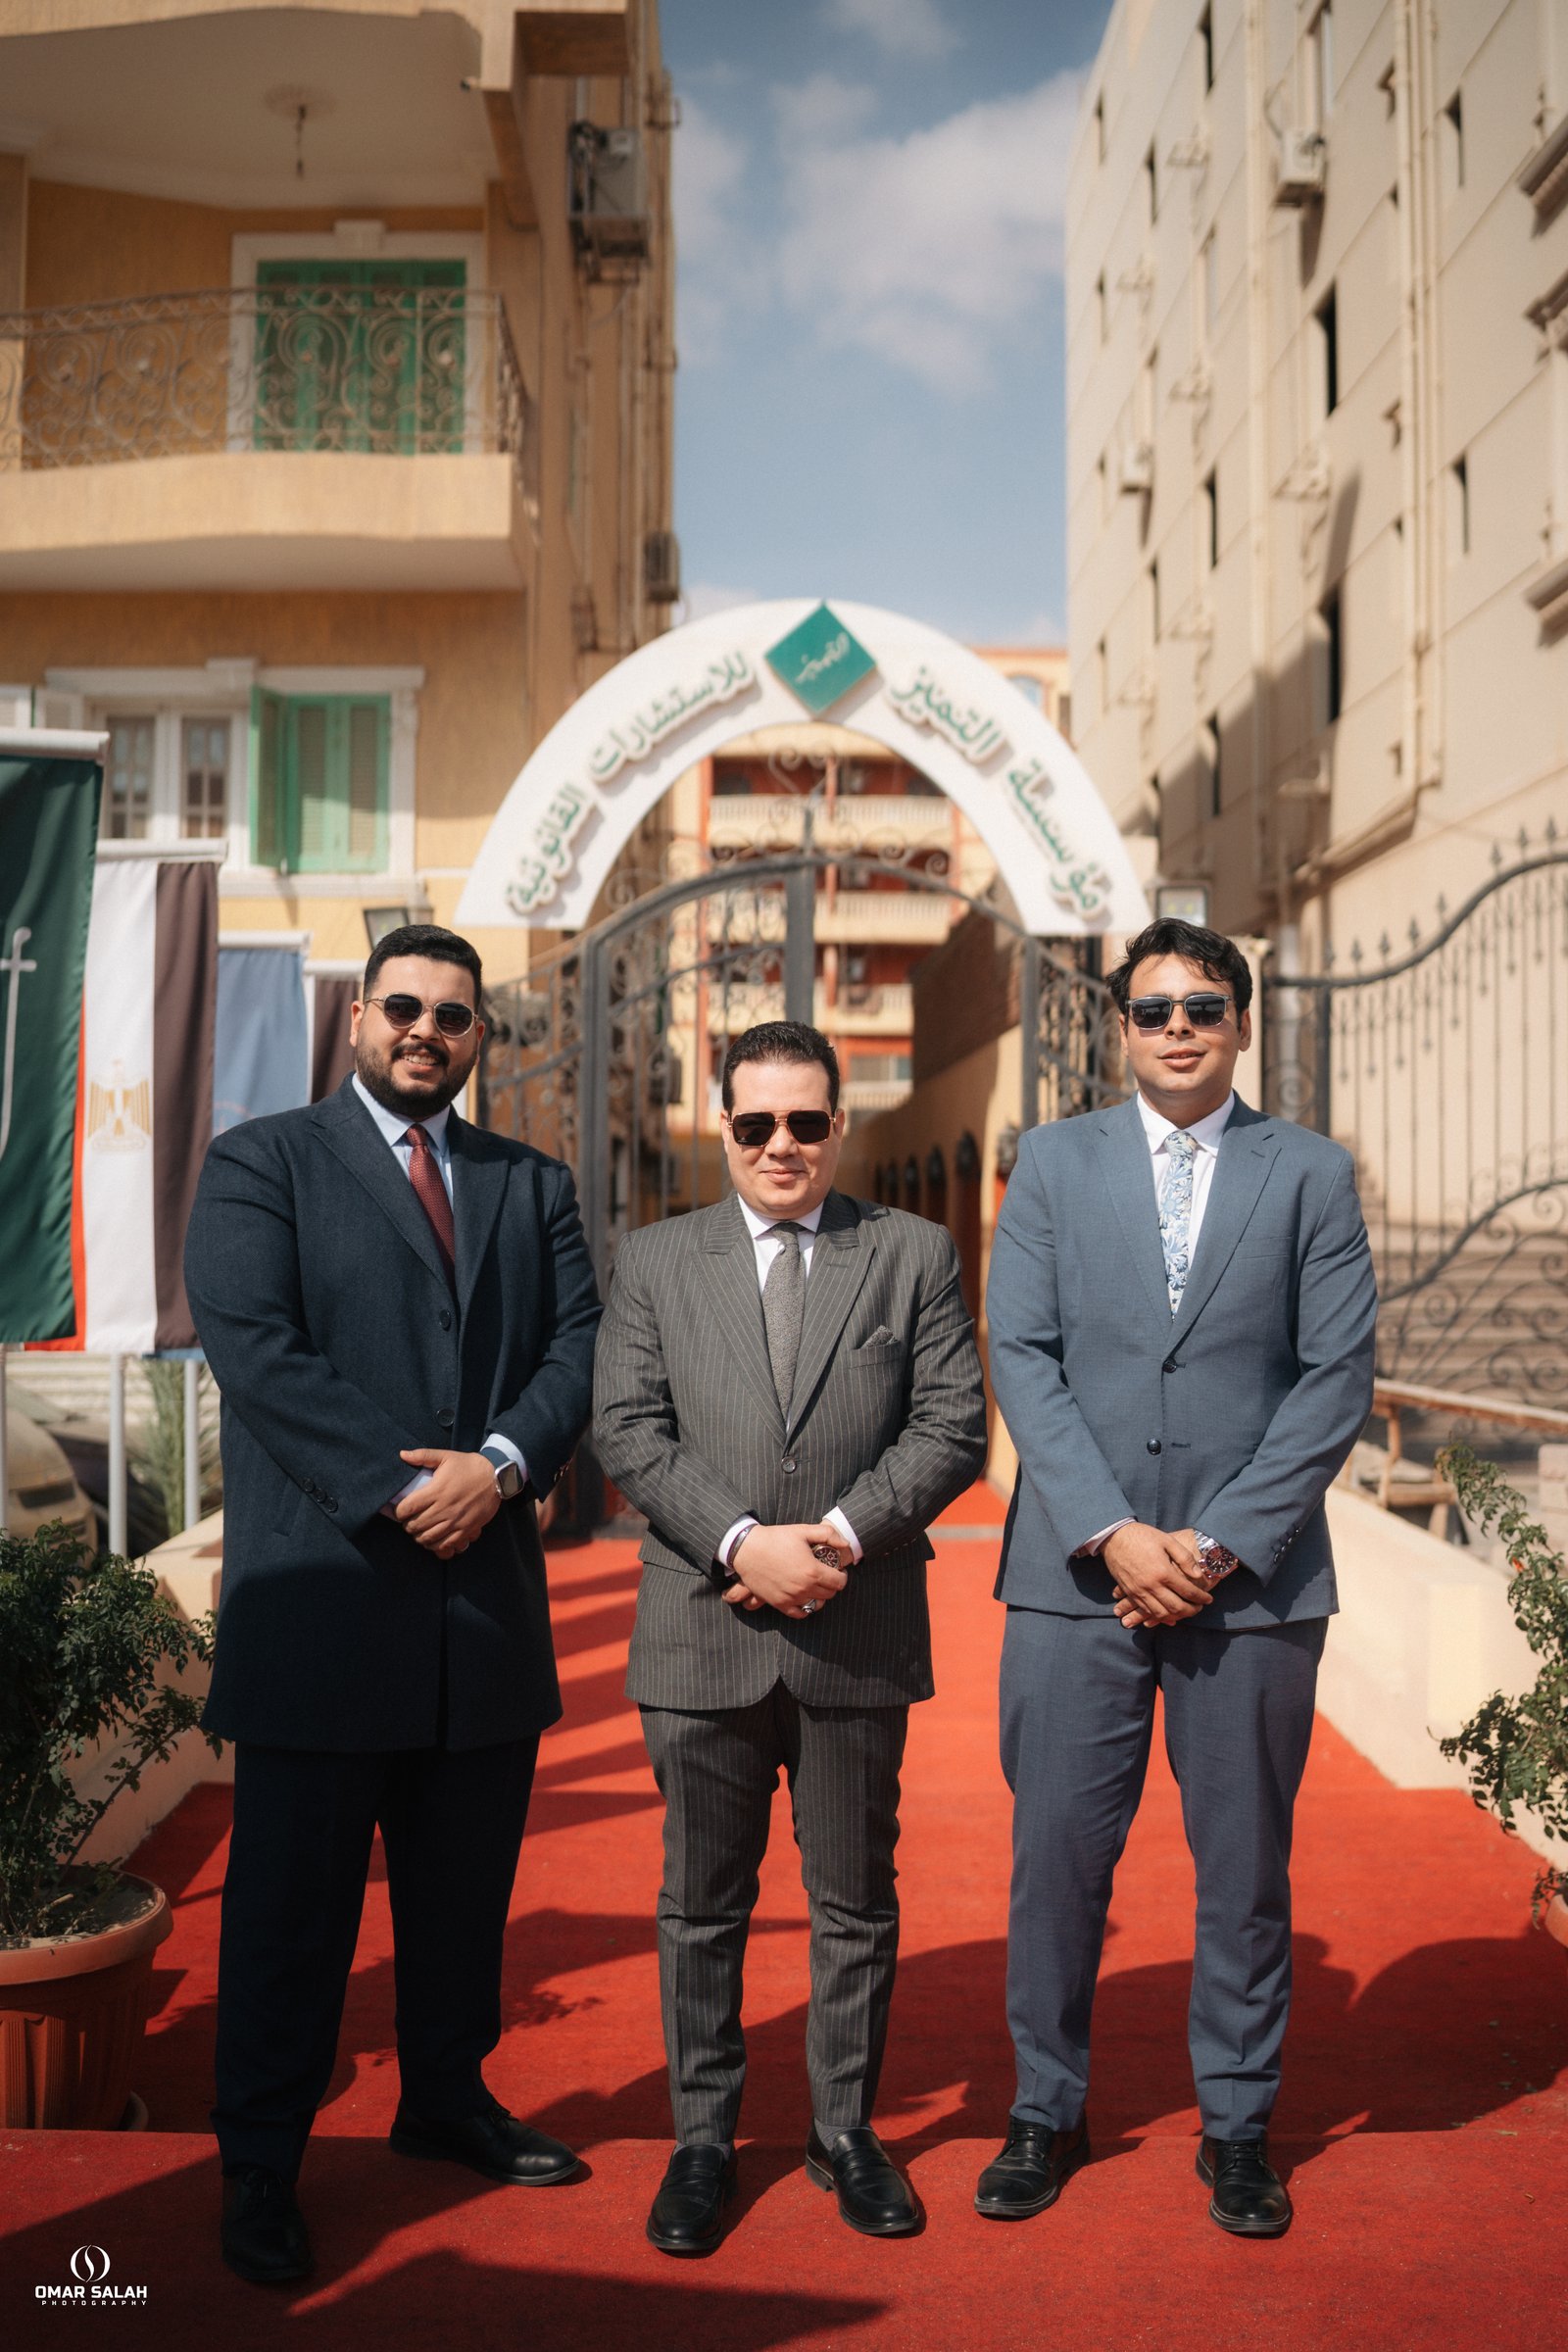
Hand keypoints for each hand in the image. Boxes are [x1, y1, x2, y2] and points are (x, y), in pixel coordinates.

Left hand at [395, 1450, 500, 1558]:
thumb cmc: (469, 1466)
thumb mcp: (446, 1456)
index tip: (400, 1511)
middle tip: (408, 1522)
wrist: (496, 1477)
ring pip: (428, 1538)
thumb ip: (423, 1455)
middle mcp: (444, 1508)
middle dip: (407, 1526)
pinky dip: (435, 1547)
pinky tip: (433, 1541)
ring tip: (419, 1532)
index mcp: (437, 1490)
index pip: (408, 1508)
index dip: (398, 1512)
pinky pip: (446, 1545)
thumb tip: (402, 1454)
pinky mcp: (466, 1529)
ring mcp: (456, 1521)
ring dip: (419, 1537)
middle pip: (415, 1525)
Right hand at [721, 1523, 848, 1619]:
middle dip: (832, 1584)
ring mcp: (791, 1598)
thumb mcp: (803, 1530)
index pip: (840, 1583)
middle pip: (830, 1594)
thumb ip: (828, 1534)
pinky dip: (805, 1607)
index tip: (837, 1569)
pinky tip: (804, 1596)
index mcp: (813, 1571)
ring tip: (815, 1585)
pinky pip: (800, 1613)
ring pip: (817, 1604)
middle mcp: (804, 1588)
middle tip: (826, 1574)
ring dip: (820, 1596)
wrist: (747, 1549)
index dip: (842, 1575)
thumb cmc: (775, 1538)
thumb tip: (845, 1544)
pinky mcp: (779, 1603)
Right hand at [1104, 1522, 1209, 1628]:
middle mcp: (1151, 1585)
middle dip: (1192, 1610)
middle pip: (1176, 1607)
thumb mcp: (1167, 1540)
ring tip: (1186, 1612)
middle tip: (1199, 1608)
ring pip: (1161, 1614)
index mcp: (1163, 1571)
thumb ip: (1185, 1558)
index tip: (1209, 1599)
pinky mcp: (1131, 1593)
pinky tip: (1168, 1617)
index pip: (1187, 1591)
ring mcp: (1139, 1591)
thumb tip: (1198, 1575)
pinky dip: (1159, 1618)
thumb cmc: (1142, 1536)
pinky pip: (1146, 1611)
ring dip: (1177, 1616)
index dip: (1201, 1598)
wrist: (1114, 1537)